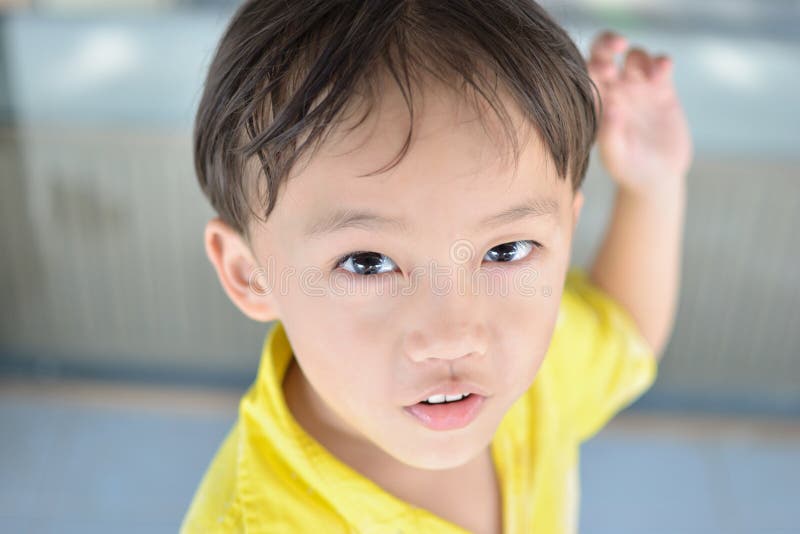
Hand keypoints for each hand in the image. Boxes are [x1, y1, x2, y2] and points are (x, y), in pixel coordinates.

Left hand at [587, 31, 692, 192]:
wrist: (656, 178)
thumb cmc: (628, 170)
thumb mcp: (616, 158)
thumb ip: (610, 135)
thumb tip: (611, 108)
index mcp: (596, 103)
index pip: (585, 74)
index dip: (591, 63)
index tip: (603, 68)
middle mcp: (613, 91)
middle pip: (606, 54)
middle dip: (609, 42)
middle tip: (619, 44)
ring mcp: (638, 89)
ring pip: (634, 56)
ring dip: (639, 56)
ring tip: (650, 76)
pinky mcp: (662, 90)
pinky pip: (660, 65)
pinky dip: (662, 61)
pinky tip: (663, 70)